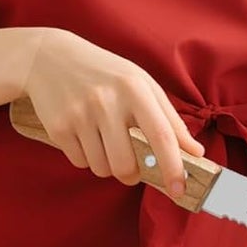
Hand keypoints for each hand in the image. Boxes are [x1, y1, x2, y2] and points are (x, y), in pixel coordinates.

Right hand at [20, 28, 204, 195]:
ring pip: (102, 169)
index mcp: (135, 89)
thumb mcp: (142, 85)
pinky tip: (85, 135)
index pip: (160, 135)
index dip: (173, 166)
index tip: (179, 189)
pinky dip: (87, 158)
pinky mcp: (58, 127)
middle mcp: (107, 102)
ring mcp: (80, 115)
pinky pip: (80, 163)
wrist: (51, 58)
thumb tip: (195, 153)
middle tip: (134, 167)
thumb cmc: (107, 74)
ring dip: (109, 166)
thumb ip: (170, 119)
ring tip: (106, 142)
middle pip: (126, 165)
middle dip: (133, 175)